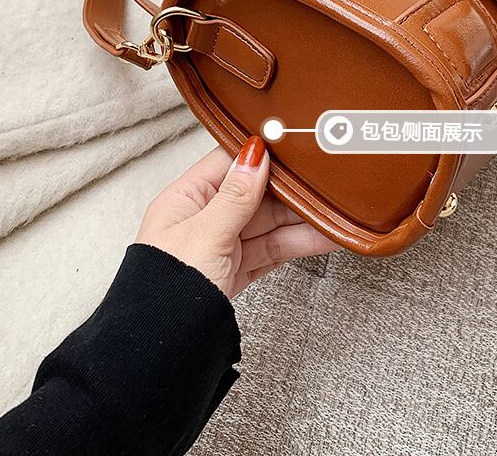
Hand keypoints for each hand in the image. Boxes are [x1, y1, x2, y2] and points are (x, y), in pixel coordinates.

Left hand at [136, 136, 338, 297]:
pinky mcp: (235, 272)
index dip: (258, 154)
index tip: (292, 145)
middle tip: (323, 182)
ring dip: (301, 219)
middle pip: (253, 194)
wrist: (162, 352)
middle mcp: (203, 220)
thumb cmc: (166, 291)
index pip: (227, 164)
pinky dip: (297, 244)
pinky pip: (271, 250)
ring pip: (268, 224)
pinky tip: (322, 237)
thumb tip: (255, 155)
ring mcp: (221, 246)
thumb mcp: (205, 235)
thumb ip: (235, 196)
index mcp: (185, 199)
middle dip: (288, 190)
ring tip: (334, 213)